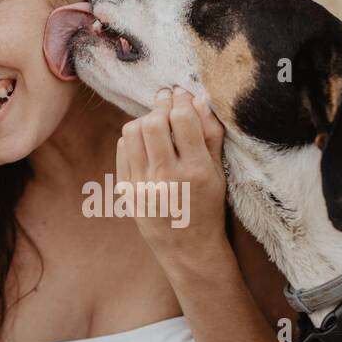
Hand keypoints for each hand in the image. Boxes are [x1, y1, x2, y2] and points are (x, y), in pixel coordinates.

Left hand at [115, 86, 228, 275]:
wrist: (187, 247)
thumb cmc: (208, 206)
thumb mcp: (218, 173)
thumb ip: (210, 135)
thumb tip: (196, 100)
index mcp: (195, 171)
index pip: (182, 120)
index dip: (181, 100)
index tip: (181, 94)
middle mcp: (167, 177)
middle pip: (154, 122)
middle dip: (160, 105)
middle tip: (166, 100)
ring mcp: (143, 185)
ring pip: (132, 132)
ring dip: (144, 120)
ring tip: (156, 121)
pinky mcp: (127, 191)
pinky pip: (123, 149)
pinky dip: (133, 138)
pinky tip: (145, 141)